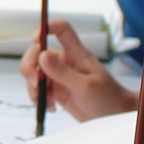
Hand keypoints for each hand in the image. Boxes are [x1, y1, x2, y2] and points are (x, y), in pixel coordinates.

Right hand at [23, 19, 138, 121]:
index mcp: (76, 53)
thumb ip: (63, 72)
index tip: (36, 41)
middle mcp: (65, 61)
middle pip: (37, 52)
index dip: (46, 28)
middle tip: (35, 82)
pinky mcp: (55, 90)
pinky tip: (50, 107)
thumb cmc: (107, 97)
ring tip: (46, 101)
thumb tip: (42, 56)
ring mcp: (58, 75)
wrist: (113, 115)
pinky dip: (38, 98)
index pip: (61, 29)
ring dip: (33, 87)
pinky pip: (38, 89)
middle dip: (30, 66)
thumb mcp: (86, 86)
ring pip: (34, 72)